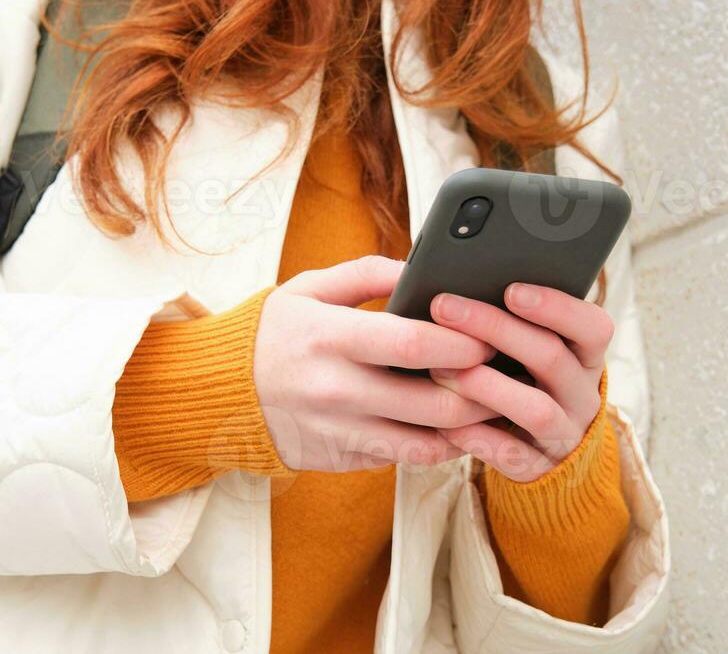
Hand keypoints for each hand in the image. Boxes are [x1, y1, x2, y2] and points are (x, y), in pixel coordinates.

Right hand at [254, 256, 506, 471]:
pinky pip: (403, 459)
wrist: (224, 392)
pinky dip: (437, 446)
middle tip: (503, 374)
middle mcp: (336, 390)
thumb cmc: (275, 333)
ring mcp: (339, 432)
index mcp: (330, 338)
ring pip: (426, 443)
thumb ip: (367, 274)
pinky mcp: (341, 459)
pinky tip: (455, 426)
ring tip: (491, 404)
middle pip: (433, 403)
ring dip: (468, 427)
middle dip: (481, 391)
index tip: (489, 336)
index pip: (411, 345)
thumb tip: (422, 267)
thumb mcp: (308, 288)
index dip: (461, 343)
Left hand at [424, 283, 613, 481]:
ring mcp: (564, 434)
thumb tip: (462, 287)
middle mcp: (582, 394)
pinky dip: (477, 438)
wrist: (551, 456)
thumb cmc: (530, 384)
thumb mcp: (537, 353)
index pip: (593, 327)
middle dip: (497, 329)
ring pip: (536, 410)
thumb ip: (516, 324)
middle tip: (446, 308)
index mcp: (586, 357)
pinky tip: (444, 423)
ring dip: (487, 386)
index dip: (557, 307)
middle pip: (551, 357)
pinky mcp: (539, 469)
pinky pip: (511, 455)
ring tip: (440, 368)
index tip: (512, 289)